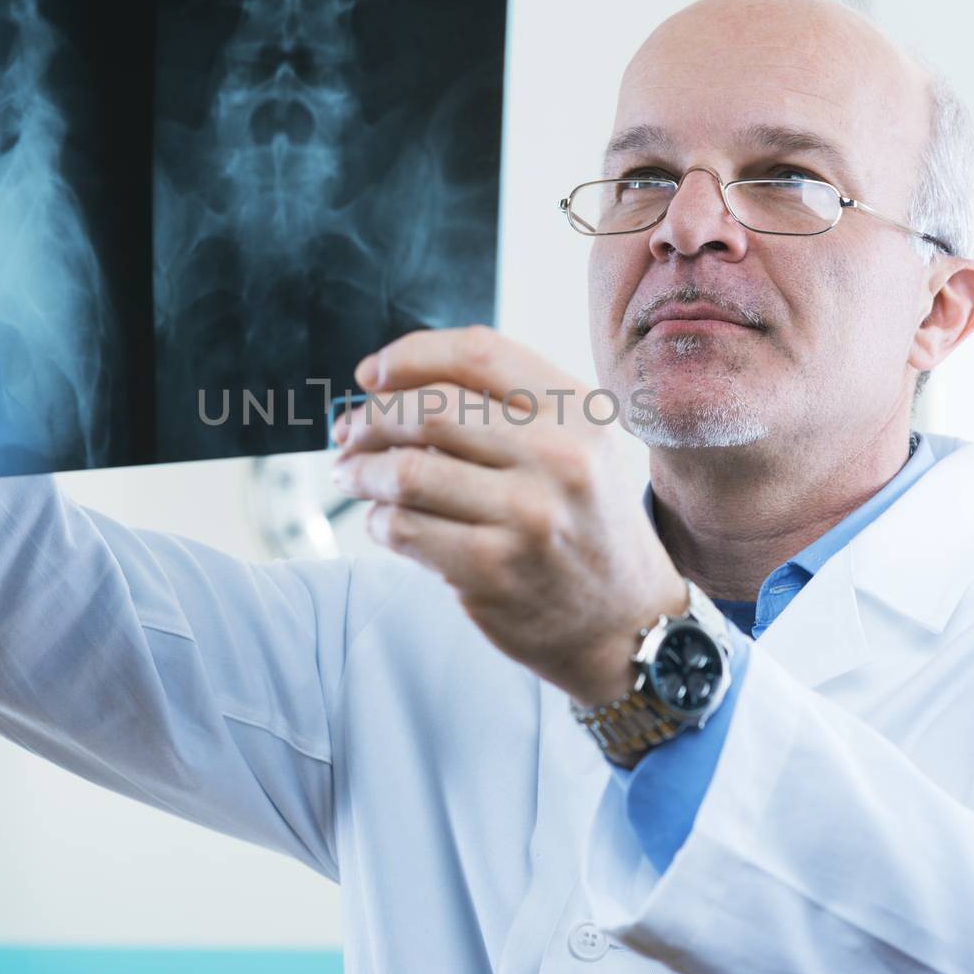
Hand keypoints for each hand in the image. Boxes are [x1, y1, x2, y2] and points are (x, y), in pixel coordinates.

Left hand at [330, 326, 686, 706]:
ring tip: (351, 473)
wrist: (625, 621)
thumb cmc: (581, 521)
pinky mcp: (492, 571)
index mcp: (577, 410)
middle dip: (371, 417)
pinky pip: (403, 529)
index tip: (372, 375)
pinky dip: (377, 520)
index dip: (410, 356)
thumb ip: (505, 406)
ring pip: (406, 471)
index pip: (478, 352)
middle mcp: (558, 456)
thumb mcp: (575, 444)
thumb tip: (389, 385)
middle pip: (430, 409)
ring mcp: (527, 516)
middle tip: (349, 432)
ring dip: (360, 470)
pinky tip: (384, 520)